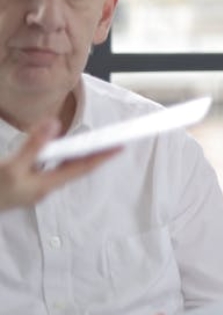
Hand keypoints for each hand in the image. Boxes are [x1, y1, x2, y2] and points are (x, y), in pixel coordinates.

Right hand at [0, 118, 118, 210]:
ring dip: (74, 156)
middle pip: (74, 169)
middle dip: (92, 155)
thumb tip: (55, 125)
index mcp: (45, 185)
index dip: (102, 156)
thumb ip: (34, 145)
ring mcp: (32, 189)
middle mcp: (42, 189)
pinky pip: (46, 170)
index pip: (82, 168)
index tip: (120, 146)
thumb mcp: (12, 166)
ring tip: (89, 143)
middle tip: (109, 140)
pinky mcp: (21, 186)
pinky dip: (54, 158)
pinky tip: (53, 151)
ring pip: (59, 169)